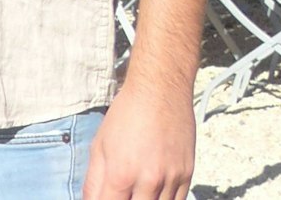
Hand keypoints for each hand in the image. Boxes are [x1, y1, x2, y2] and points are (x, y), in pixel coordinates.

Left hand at [82, 80, 194, 198]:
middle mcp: (149, 180)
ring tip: (137, 190)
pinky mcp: (187, 174)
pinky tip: (154, 192)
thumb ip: (93, 182)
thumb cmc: (126, 114)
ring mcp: (171, 179)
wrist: (160, 91)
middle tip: (122, 193)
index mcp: (121, 174)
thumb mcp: (99, 146)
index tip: (107, 198)